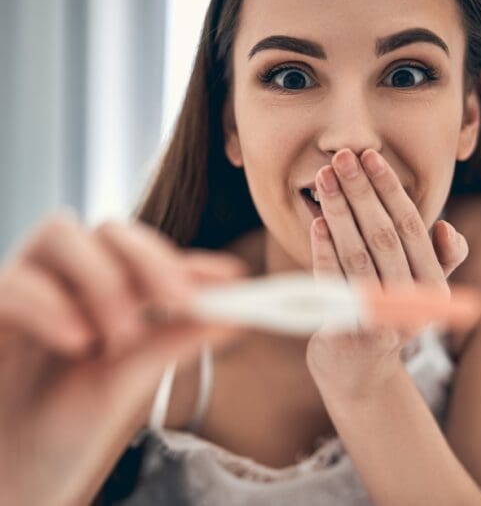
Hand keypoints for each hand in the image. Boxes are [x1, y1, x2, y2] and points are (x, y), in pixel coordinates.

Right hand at [0, 212, 247, 505]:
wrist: (14, 468)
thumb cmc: (72, 422)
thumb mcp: (133, 377)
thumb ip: (179, 339)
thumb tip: (239, 315)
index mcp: (109, 290)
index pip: (150, 255)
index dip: (190, 260)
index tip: (231, 277)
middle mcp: (70, 279)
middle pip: (110, 231)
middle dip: (147, 260)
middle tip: (177, 301)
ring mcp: (29, 286)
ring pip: (61, 234)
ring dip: (101, 279)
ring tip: (120, 335)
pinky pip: (15, 281)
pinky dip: (50, 303)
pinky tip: (77, 341)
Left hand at [305, 149, 468, 401]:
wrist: (357, 371)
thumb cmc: (384, 319)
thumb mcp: (417, 293)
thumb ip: (436, 261)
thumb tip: (446, 228)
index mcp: (431, 286)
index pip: (411, 227)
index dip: (390, 190)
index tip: (371, 157)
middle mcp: (411, 304)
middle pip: (383, 235)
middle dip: (361, 192)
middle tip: (341, 157)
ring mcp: (378, 321)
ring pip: (357, 254)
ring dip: (339, 212)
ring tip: (323, 179)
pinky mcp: (345, 333)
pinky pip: (332, 283)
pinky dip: (324, 250)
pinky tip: (316, 222)